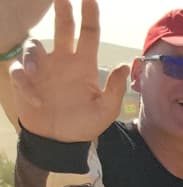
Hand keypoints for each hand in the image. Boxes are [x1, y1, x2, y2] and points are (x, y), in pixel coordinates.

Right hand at [10, 0, 127, 142]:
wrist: (61, 141)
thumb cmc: (84, 124)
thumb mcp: (105, 110)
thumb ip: (115, 89)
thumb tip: (125, 65)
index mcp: (84, 64)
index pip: (89, 34)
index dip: (89, 15)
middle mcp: (63, 60)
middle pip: (62, 28)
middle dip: (62, 10)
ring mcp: (43, 69)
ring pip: (34, 46)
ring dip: (34, 57)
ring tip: (39, 74)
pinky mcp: (26, 80)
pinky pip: (20, 71)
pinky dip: (25, 82)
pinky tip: (36, 100)